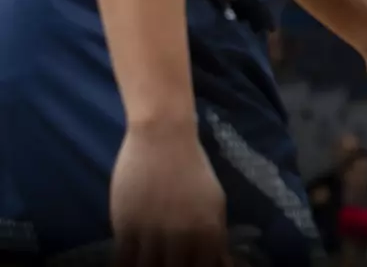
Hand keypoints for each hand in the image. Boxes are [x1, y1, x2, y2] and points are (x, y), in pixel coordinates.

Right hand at [110, 122, 230, 266]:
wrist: (164, 136)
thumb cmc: (193, 168)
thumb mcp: (214, 202)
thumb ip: (214, 236)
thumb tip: (220, 263)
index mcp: (209, 230)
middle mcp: (183, 236)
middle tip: (167, 266)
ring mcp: (153, 232)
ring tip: (150, 265)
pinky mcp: (126, 226)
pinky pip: (123, 261)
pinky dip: (126, 266)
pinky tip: (129, 265)